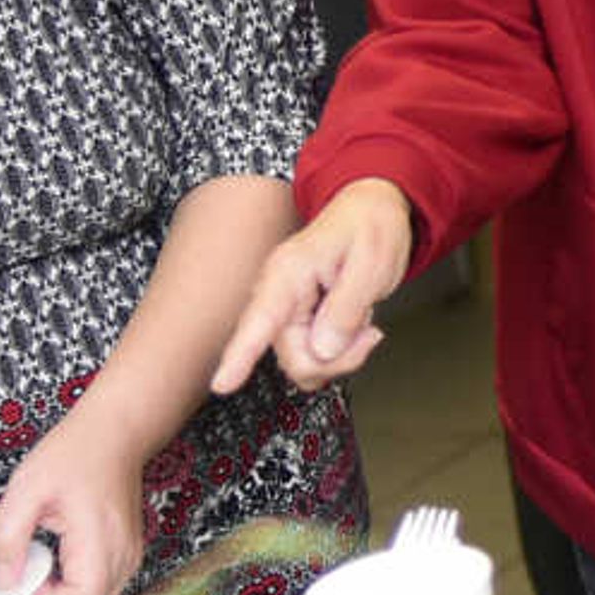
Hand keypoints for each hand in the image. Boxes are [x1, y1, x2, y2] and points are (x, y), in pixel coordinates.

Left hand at [0, 408, 150, 594]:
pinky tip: (46, 573)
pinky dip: (68, 593)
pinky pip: (95, 590)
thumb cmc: (78, 452)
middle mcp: (122, 557)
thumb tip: (4, 579)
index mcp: (101, 542)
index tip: (10, 593)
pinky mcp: (123, 555)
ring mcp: (127, 558)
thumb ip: (9, 537)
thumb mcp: (27, 488)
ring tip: (26, 584)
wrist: (113, 433)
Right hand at [213, 178, 412, 393]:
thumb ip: (347, 308)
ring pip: (306, 363)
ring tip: (364, 320)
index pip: (259, 320)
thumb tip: (323, 350)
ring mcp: (288, 311)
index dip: (240, 354)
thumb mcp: (372, 264)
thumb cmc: (371, 226)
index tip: (222, 384)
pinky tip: (356, 326)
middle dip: (337, 359)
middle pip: (295, 358)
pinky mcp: (300, 323)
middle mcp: (279, 294)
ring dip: (342, 355)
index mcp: (288, 272)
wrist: (372, 211)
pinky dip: (341, 352)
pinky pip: (315, 358)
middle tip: (371, 334)